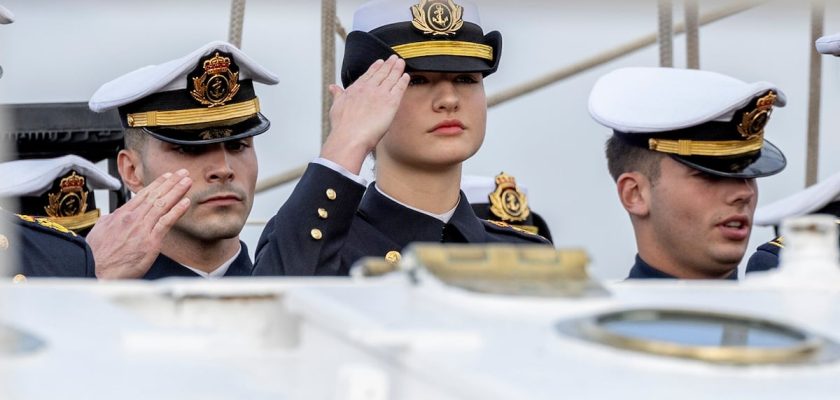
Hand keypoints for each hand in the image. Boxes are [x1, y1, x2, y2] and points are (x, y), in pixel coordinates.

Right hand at [87, 169, 191, 278]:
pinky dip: (177, 210)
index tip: (166, 177)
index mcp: (121, 215)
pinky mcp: (150, 241)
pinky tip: (185, 202)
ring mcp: (142, 228)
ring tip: (187, 181)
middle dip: (170, 182)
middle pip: (155, 196)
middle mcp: (132, 218)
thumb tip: (115, 216)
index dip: (157, 185)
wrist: (94, 270)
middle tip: (181, 173)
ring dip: (177, 191)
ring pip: (162, 204)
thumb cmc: (96, 256)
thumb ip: (111, 221)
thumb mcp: (100, 231)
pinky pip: (166, 222)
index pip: (142, 195)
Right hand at [320, 54, 409, 173]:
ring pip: (391, 78)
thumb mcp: (336, 106)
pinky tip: (406, 76)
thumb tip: (332, 87)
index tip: (380, 62)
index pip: (368, 75)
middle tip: (394, 58)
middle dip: (388, 64)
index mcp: (355, 89)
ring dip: (397, 68)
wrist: (349, 137)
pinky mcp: (391, 102)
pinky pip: (399, 88)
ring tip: (401, 62)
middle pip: (381, 73)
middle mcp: (368, 88)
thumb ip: (337, 95)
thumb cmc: (342, 127)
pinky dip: (403, 81)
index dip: (375, 67)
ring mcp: (380, 94)